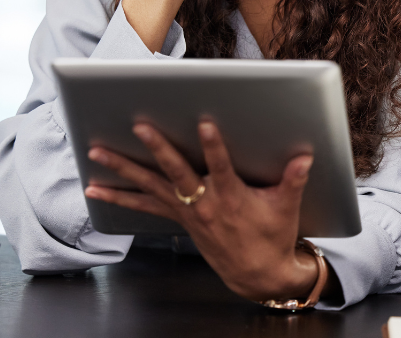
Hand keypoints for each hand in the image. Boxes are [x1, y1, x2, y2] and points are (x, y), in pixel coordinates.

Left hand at [84, 120, 320, 301]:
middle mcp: (203, 203)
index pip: (221, 166)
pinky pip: (142, 205)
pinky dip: (118, 197)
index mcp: (231, 197)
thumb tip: (305, 156)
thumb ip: (293, 179)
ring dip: (122, 169)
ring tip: (97, 152)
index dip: (213, 146)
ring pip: (149, 186)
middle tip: (141, 127)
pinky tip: (95, 190)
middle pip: (176, 172)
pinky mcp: (177, 218)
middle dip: (158, 148)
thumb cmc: (272, 237)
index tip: (205, 124)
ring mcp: (186, 212)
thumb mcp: (286, 208)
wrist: (257, 275)